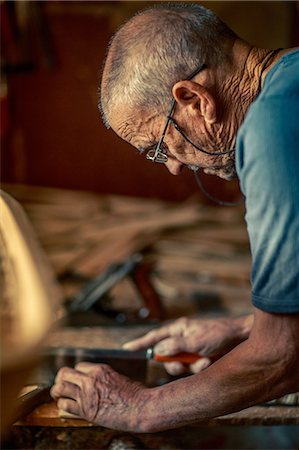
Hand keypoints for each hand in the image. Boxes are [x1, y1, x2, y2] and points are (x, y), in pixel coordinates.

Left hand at [50, 362, 147, 430]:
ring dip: (58, 391)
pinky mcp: (86, 410)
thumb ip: (105, 378)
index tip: (76, 380)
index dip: (76, 374)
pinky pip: (65, 404)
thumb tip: (100, 383)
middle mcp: (91, 379)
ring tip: (59, 395)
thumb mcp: (119, 378)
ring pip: (60, 387)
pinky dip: (62, 405)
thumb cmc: (135, 395)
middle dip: (61, 379)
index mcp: (100, 369)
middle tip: (62, 386)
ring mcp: (87, 394)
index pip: (78, 366)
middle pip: (65, 372)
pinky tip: (67, 407)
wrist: (141, 407)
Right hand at [124, 315, 252, 374]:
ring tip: (204, 360)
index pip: (154, 337)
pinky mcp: (200, 359)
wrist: (242, 339)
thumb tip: (157, 350)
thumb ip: (175, 346)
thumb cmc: (219, 333)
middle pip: (166, 357)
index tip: (127, 348)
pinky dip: (200, 368)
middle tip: (183, 364)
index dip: (140, 343)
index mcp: (178, 330)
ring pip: (179, 366)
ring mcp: (191, 350)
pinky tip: (210, 362)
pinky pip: (192, 370)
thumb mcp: (195, 339)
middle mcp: (182, 340)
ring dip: (191, 366)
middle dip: (175, 364)